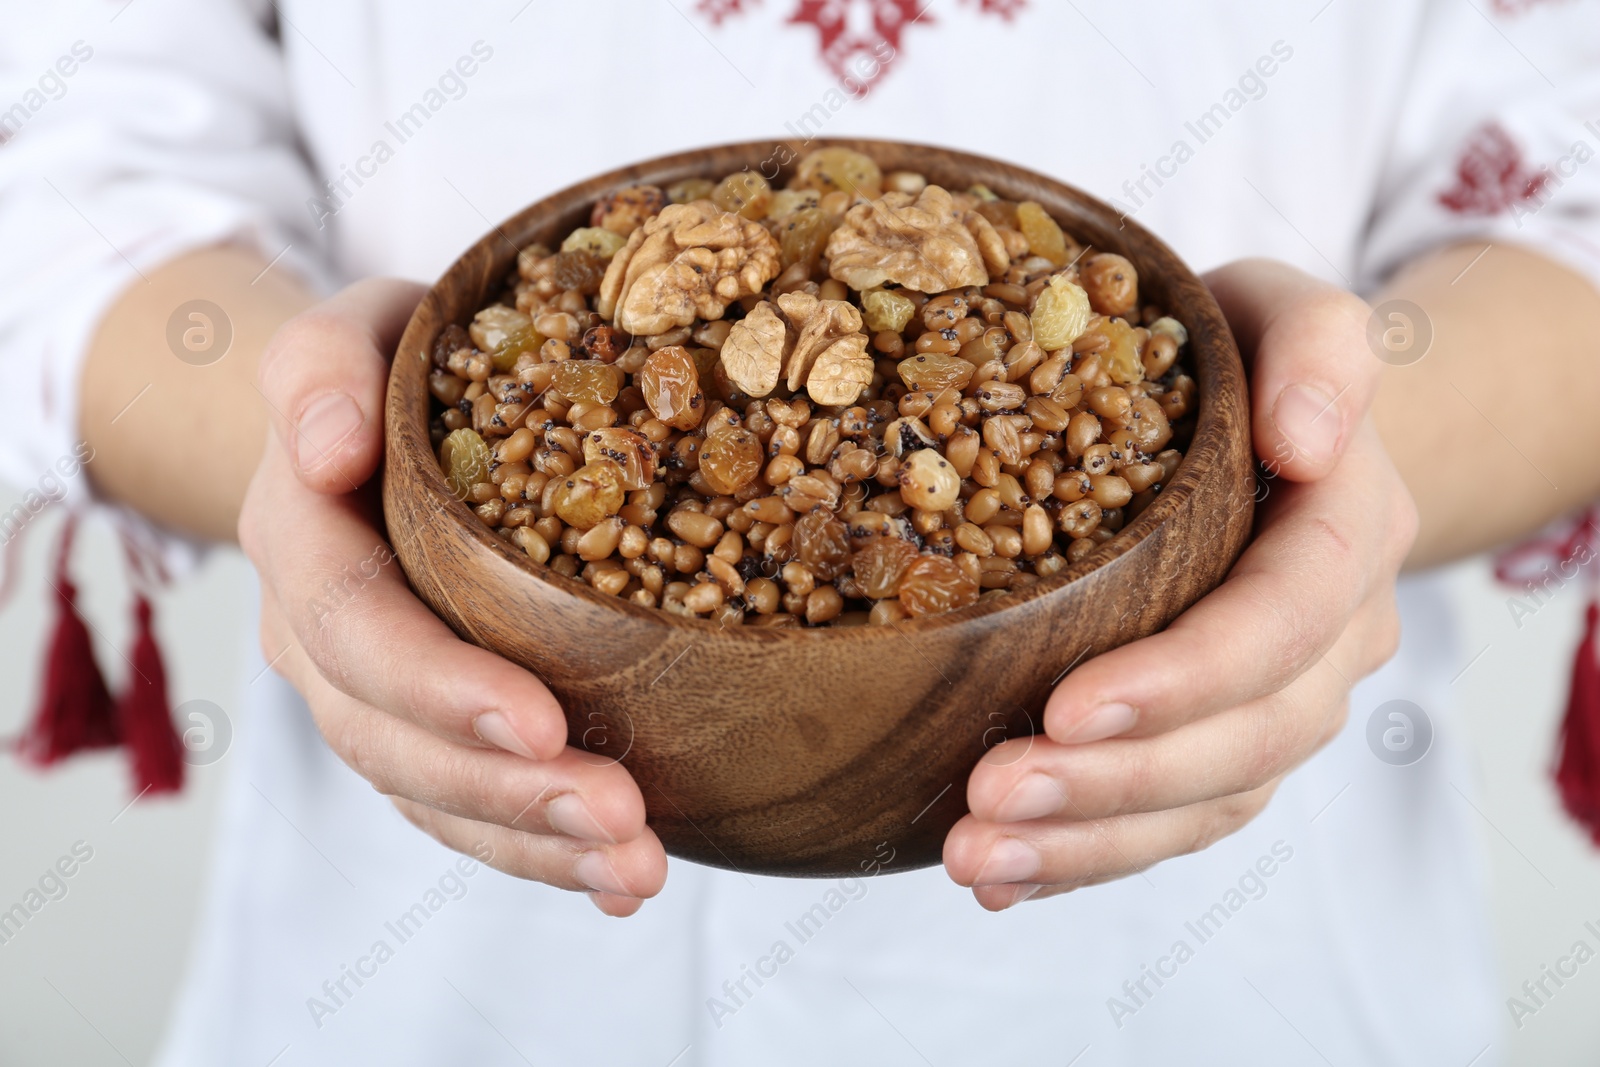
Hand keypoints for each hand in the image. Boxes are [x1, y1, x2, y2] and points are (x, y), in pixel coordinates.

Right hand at [238, 280, 667, 915]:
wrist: (360, 420)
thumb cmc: (381, 365)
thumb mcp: (348, 331)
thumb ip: (319, 367)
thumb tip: (331, 449)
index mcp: (302, 540)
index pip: (355, 626)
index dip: (439, 685)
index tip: (542, 724)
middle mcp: (321, 638)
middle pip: (394, 739)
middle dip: (507, 791)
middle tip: (623, 820)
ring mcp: (369, 695)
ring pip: (433, 795)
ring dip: (534, 843)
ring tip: (637, 870)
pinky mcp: (425, 728)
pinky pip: (467, 807)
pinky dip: (539, 852)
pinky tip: (617, 882)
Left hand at [943, 260, 1417, 909]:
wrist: (1279, 425)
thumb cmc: (1252, 359)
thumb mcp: (1285, 311)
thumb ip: (1318, 346)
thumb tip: (1309, 440)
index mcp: (1345, 536)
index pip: (1280, 622)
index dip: (1184, 676)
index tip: (1067, 705)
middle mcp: (1331, 640)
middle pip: (1244, 740)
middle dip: (1116, 783)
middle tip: (988, 796)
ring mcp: (1281, 702)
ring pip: (1206, 803)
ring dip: (1090, 843)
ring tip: (974, 861)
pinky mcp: (1225, 742)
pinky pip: (1174, 821)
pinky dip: (1088, 857)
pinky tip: (1000, 880)